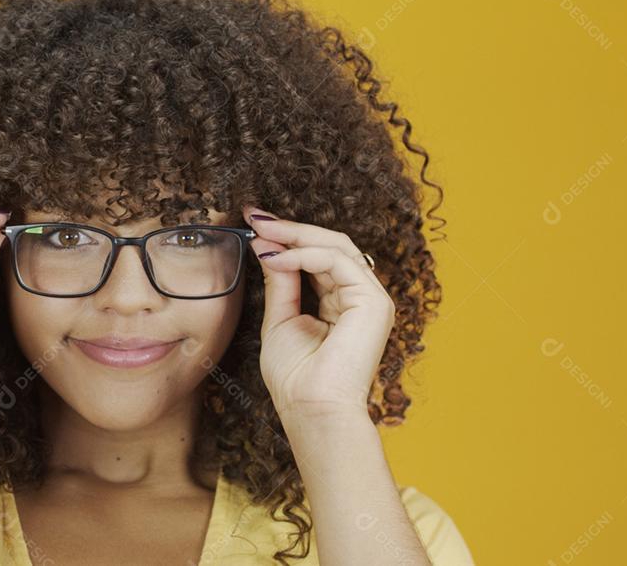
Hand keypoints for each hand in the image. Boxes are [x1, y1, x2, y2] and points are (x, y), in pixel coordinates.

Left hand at [243, 205, 395, 416]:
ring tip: (260, 232)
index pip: (317, 257)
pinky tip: (275, 258)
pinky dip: (303, 254)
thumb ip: (280, 283)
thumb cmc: (295, 379)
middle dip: (289, 228)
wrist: (311, 410)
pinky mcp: (373, 301)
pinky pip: (337, 261)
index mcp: (341, 302)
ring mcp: (370, 298)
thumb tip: (268, 248)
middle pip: (329, 244)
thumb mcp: (280, 319)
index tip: (252, 224)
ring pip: (335, 245)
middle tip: (254, 217)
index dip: (286, 238)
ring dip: (294, 235)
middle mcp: (360, 296)